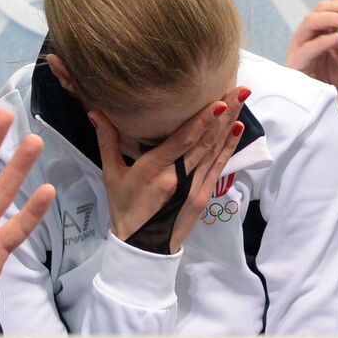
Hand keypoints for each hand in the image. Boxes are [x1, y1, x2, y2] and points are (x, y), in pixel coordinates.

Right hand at [91, 87, 245, 253]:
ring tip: (242, 100)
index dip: (202, 120)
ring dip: (230, 124)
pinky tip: (238, 129)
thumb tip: (96, 112)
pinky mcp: (203, 196)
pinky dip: (229, 146)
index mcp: (154, 169)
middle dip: (225, 114)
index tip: (218, 101)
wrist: (142, 247)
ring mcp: (194, 188)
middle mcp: (178, 177)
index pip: (184, 140)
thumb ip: (107, 141)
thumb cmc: (124, 208)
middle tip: (241, 90)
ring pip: (215, 150)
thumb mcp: (111, 175)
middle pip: (206, 141)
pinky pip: (218, 166)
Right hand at [286, 0, 337, 112]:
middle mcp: (309, 40)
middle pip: (318, 10)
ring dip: (332, 17)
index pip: (329, 7)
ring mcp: (301, 52)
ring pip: (309, 23)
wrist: (333, 116)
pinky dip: (321, 41)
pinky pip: (305, 50)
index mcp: (321, 35)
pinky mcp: (296, 68)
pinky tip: (337, 39)